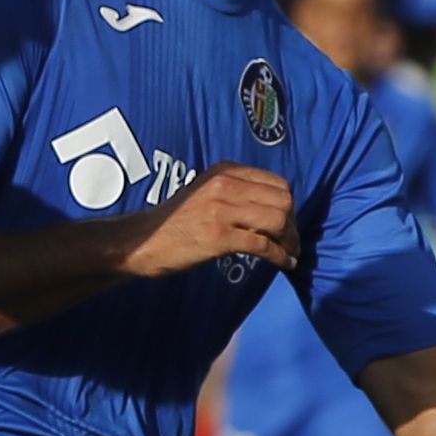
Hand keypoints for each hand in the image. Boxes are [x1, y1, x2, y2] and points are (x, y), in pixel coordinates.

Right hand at [119, 163, 292, 279]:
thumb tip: (273, 208)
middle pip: (283, 200)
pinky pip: (262, 244)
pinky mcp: (218, 236)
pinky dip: (279, 256)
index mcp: (225, 171)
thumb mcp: (206, 192)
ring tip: (289, 253)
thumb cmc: (175, 221)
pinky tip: (284, 264)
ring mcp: (221, 210)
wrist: (142, 240)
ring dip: (289, 240)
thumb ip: (235, 192)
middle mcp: (225, 185)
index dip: (288, 205)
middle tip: (290, 241)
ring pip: (277, 220)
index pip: (277, 182)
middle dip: (293, 224)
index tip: (287, 224)